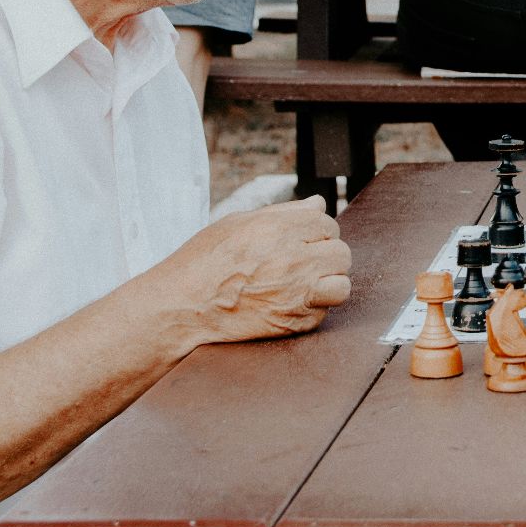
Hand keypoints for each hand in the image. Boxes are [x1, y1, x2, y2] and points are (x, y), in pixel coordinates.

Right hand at [145, 196, 351, 344]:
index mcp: (280, 229)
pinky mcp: (294, 322)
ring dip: (329, 282)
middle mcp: (294, 259)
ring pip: (342, 283)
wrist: (182, 308)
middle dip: (325, 255)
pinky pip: (325, 312)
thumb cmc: (204, 262)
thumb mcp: (238, 224)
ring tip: (306, 283)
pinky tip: (291, 303)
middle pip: (340, 252)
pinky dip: (314, 308)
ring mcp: (297, 293)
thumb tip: (318, 205)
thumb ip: (284, 213)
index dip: (315, 231)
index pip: (326, 223)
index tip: (299, 240)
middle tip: (302, 262)